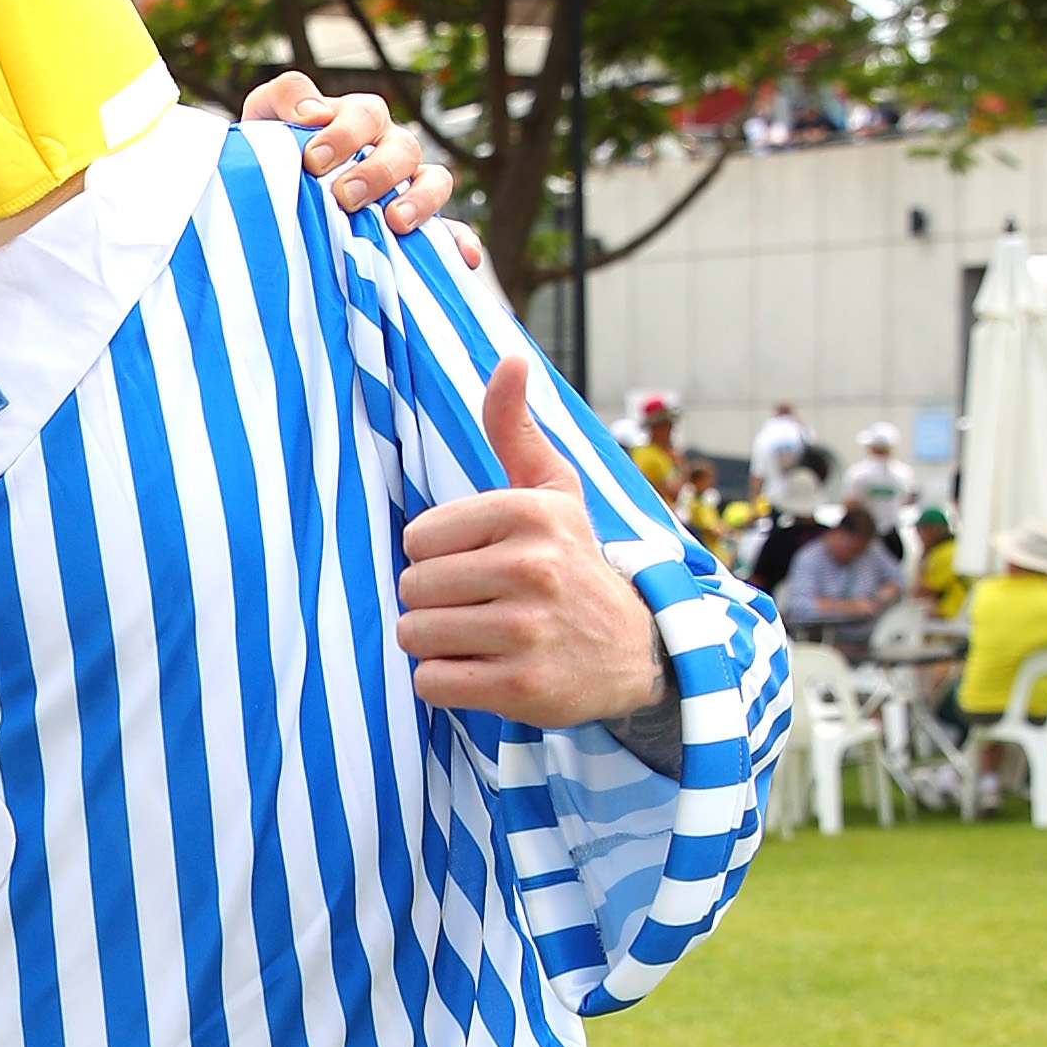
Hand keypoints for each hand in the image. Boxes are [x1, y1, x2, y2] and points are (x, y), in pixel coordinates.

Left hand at [239, 71, 453, 234]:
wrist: (269, 197)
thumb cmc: (274, 154)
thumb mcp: (266, 116)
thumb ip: (284, 96)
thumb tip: (313, 112)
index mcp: (359, 121)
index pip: (365, 115)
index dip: (344, 133)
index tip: (314, 160)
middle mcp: (389, 149)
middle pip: (403, 148)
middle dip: (376, 171)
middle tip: (344, 196)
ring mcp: (408, 187)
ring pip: (435, 181)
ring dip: (421, 200)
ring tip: (397, 222)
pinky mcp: (417, 228)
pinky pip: (450, 232)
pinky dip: (461, 242)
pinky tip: (464, 258)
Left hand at [397, 358, 666, 728]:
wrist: (635, 648)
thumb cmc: (572, 560)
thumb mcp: (553, 491)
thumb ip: (516, 429)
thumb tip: (510, 358)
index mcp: (530, 512)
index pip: (417, 537)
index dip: (437, 555)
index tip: (480, 562)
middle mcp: (532, 567)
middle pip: (412, 587)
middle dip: (434, 600)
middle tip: (481, 605)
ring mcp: (527, 630)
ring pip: (416, 634)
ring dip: (438, 642)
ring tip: (483, 636)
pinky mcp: (522, 687)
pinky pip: (432, 682)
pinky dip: (447, 682)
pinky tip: (487, 670)